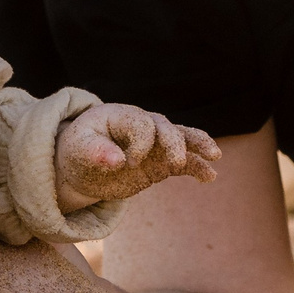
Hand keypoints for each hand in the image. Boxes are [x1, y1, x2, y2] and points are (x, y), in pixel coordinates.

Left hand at [56, 104, 220, 210]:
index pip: (141, 125)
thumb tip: (117, 160)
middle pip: (166, 129)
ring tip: (214, 156)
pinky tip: (210, 176)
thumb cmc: (79, 149)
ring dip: (198, 145)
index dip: (139, 144)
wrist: (83, 163)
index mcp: (122, 115)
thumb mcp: (79, 149)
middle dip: (174, 144)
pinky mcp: (161, 161)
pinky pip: (184, 161)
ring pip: (182, 138)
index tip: (128, 163)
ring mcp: (155, 143)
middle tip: (175, 162)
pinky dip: (198, 166)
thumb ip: (95, 152)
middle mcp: (144, 125)